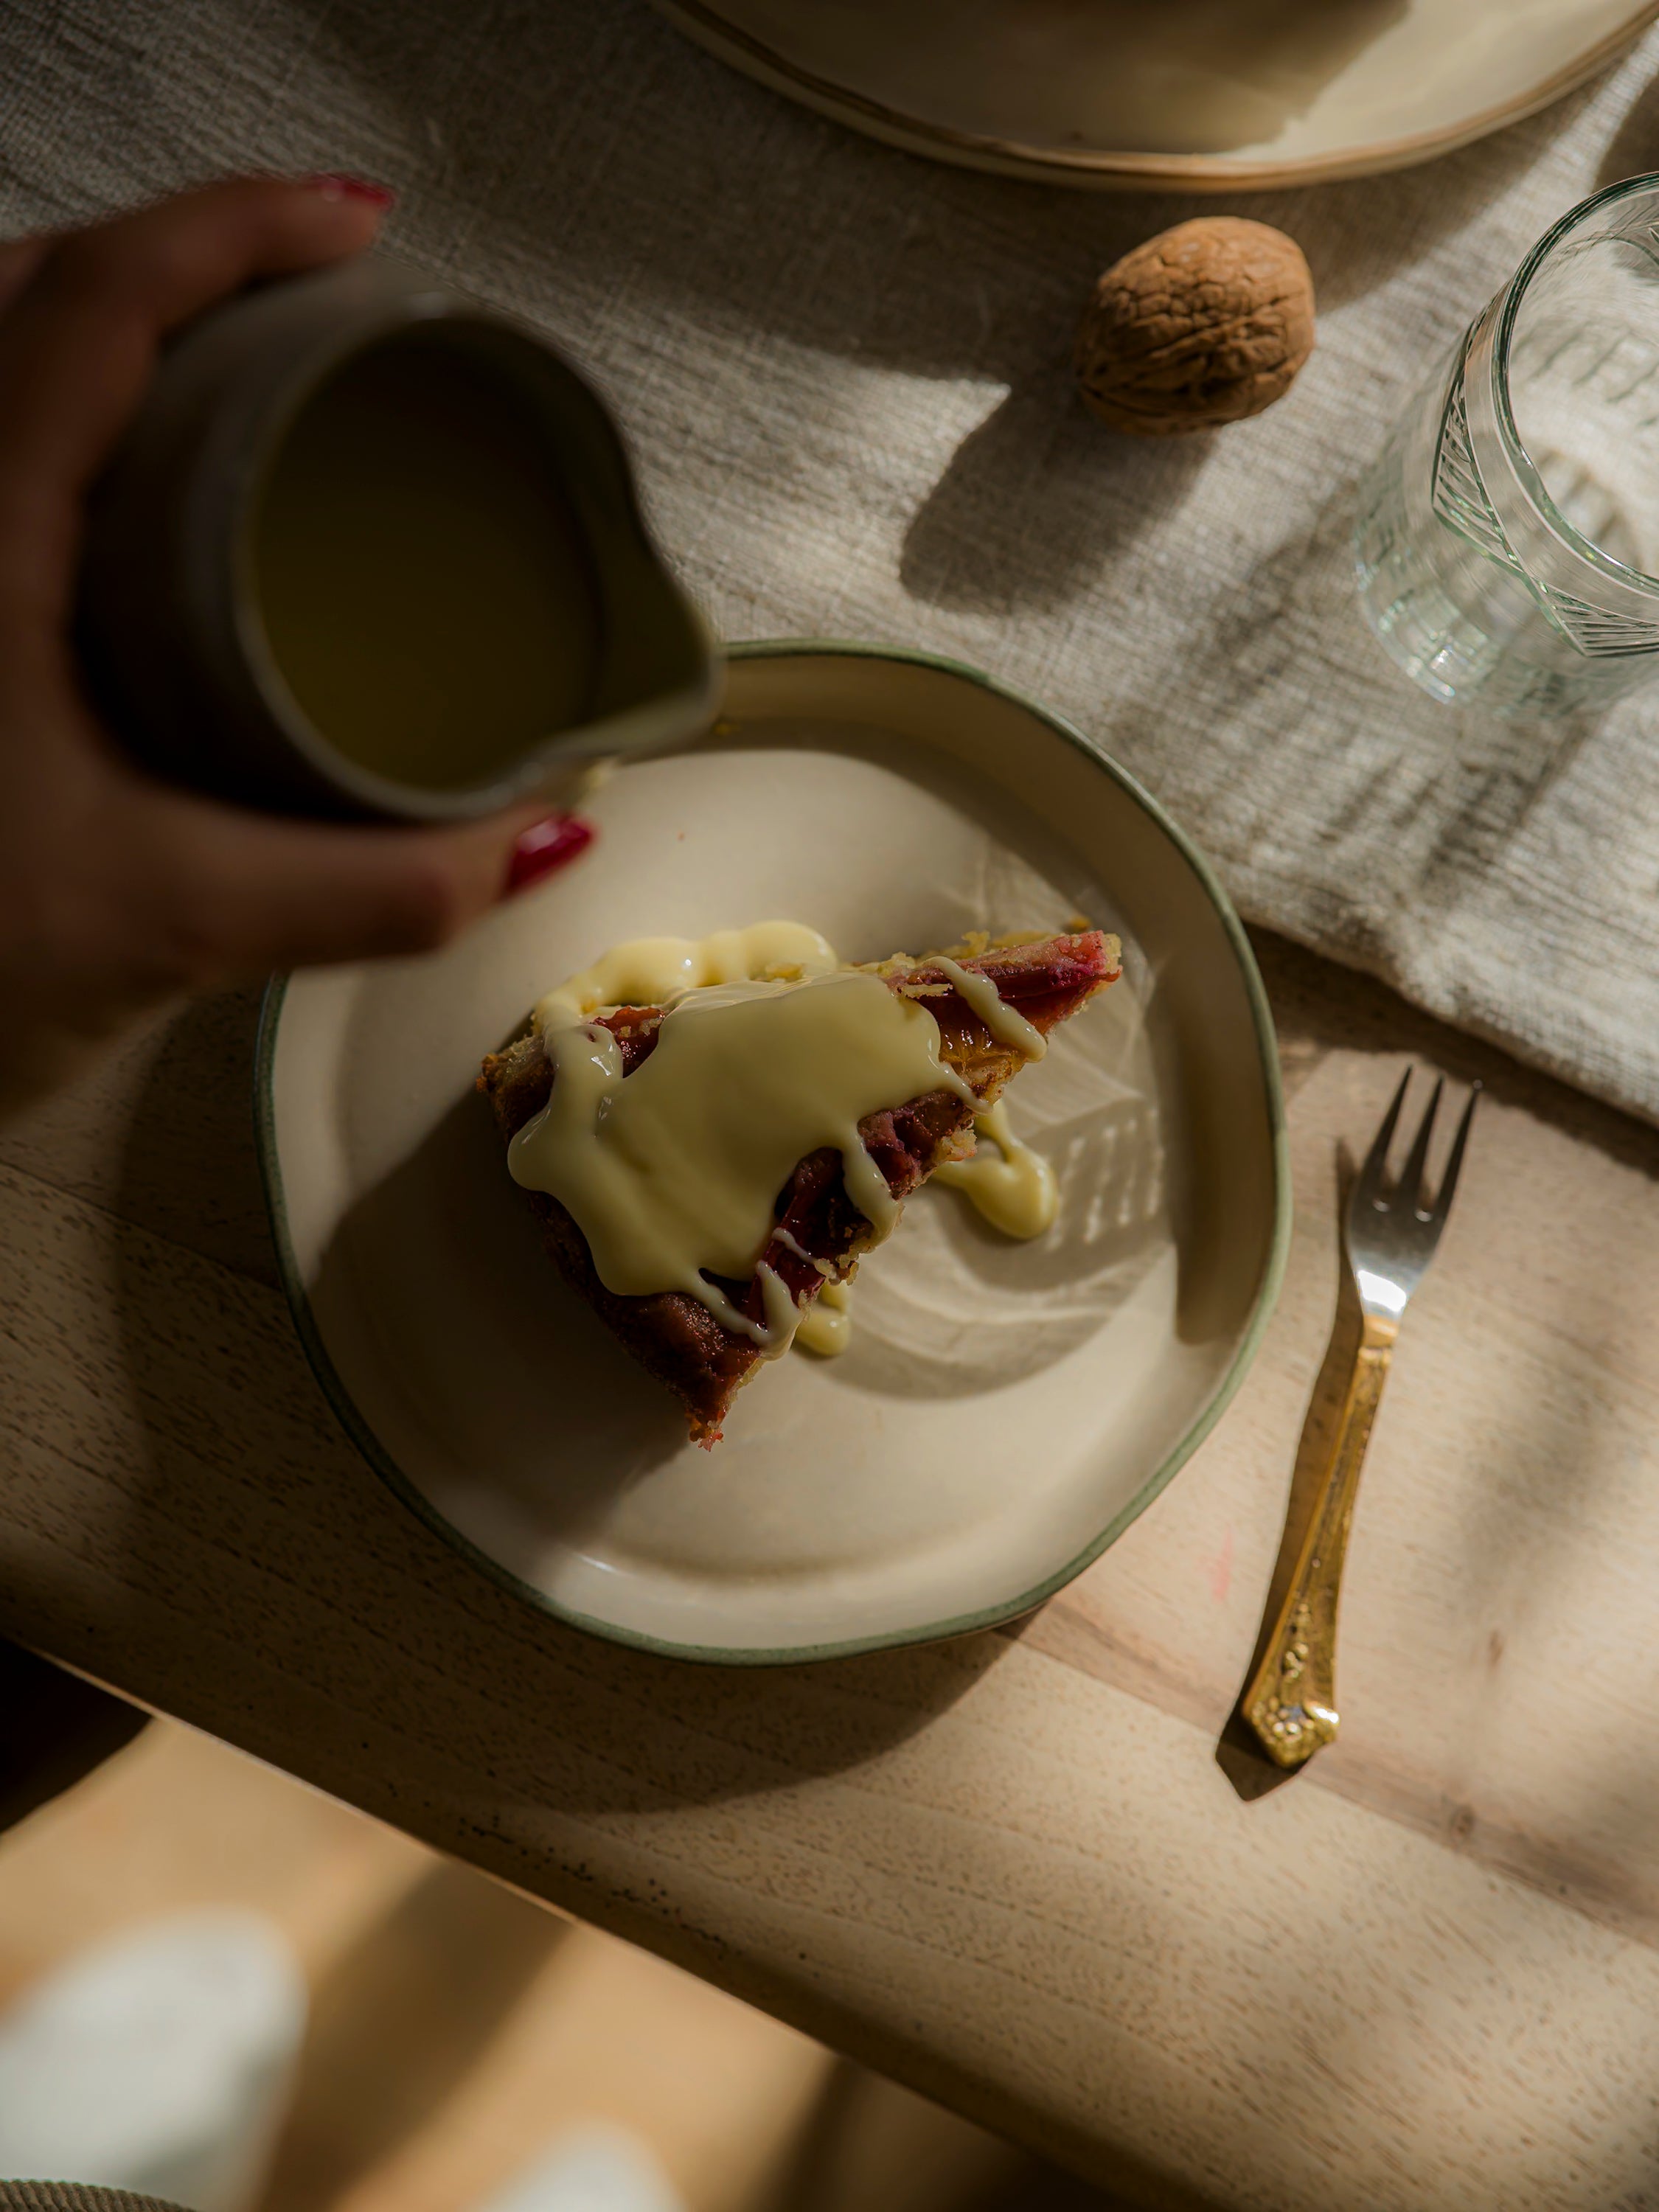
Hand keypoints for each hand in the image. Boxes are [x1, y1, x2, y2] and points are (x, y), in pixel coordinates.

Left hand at [0, 176, 589, 1118]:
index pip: (97, 305)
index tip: (354, 228)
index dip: (235, 230)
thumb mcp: (179, 922)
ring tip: (243, 351)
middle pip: (33, 288)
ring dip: (113, 316)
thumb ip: (376, 889)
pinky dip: (70, 404)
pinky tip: (140, 476)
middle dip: (184, 251)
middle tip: (317, 280)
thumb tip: (534, 832)